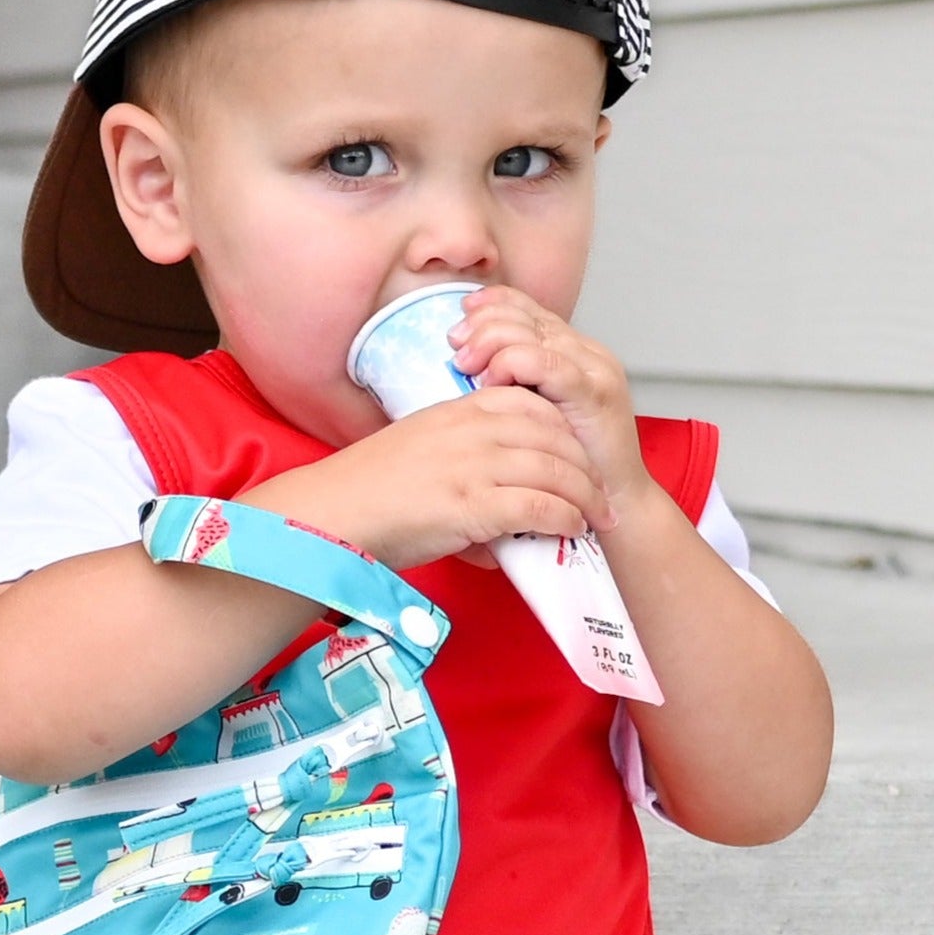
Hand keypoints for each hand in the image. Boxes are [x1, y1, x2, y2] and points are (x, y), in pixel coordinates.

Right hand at [251, 384, 608, 570]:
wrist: (333, 515)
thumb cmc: (368, 492)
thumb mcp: (421, 450)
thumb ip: (462, 456)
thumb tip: (489, 488)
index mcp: (459, 409)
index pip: (533, 405)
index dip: (565, 431)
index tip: (579, 456)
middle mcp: (472, 429)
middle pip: (553, 435)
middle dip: (585, 465)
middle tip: (600, 493)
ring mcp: (474, 465)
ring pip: (555, 470)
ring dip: (583, 496)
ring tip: (594, 517)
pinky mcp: (473, 504)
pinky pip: (538, 506)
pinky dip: (563, 518)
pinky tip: (571, 529)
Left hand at [449, 287, 651, 519]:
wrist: (616, 504)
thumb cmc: (573, 469)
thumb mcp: (536, 416)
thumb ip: (514, 387)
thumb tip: (467, 366)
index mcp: (574, 353)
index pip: (531, 310)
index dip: (494, 305)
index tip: (461, 317)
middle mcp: (587, 353)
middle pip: (529, 315)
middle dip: (485, 323)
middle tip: (457, 344)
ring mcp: (593, 371)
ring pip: (533, 333)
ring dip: (492, 341)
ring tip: (467, 364)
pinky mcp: (594, 393)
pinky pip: (546, 363)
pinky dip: (512, 364)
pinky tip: (492, 380)